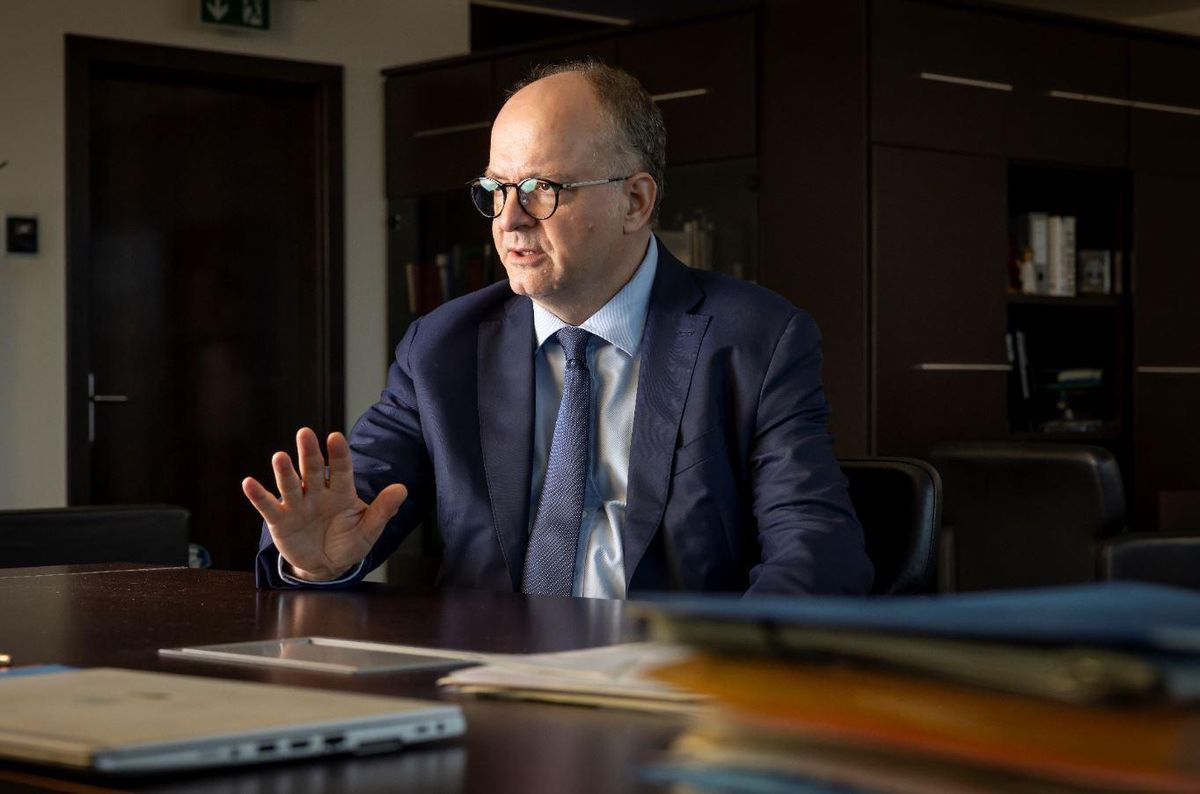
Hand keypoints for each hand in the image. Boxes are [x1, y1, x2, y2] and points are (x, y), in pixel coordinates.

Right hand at [242, 428, 407, 580]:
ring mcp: (297, 504)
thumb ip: (383, 510)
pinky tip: (248, 483)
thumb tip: (402, 489)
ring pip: (290, 484)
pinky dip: (258, 495)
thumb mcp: (369, 530)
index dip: (339, 454)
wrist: (326, 566)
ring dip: (284, 471)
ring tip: (279, 457)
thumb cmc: (349, 542)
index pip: (341, 469)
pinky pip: (268, 506)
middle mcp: (317, 493)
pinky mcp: (280, 520)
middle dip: (310, 453)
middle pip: (313, 470)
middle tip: (305, 433)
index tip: (336, 437)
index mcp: (341, 492)